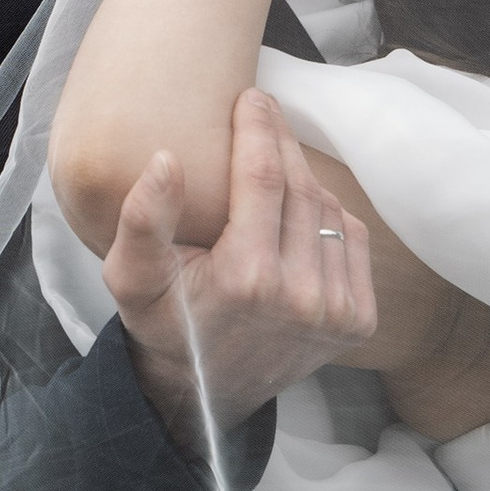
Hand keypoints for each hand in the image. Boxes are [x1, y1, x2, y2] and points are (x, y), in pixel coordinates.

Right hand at [104, 87, 375, 439]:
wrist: (205, 394)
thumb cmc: (164, 324)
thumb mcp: (132, 277)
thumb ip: (142, 218)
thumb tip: (166, 158)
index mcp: (248, 279)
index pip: (263, 177)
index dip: (258, 127)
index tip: (251, 96)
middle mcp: (302, 297)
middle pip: (300, 187)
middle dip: (281, 140)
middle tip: (262, 110)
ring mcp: (336, 311)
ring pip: (327, 209)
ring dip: (302, 175)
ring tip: (272, 158)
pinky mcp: (358, 321)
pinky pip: (352, 236)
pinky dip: (326, 212)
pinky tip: (298, 204)